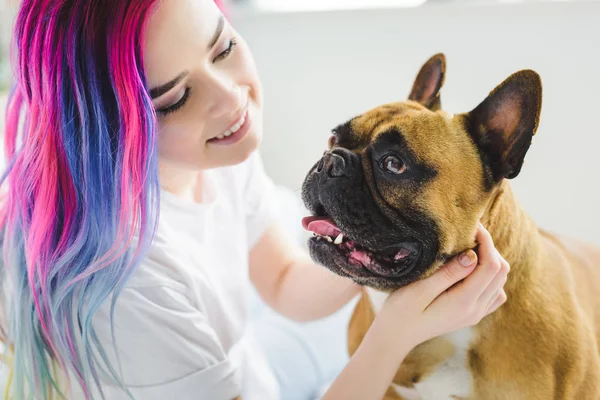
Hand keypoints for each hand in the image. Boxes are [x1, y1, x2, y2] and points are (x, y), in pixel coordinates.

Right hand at [379, 223, 508, 348]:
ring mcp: (475, 314)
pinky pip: (494, 293)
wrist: (395, 336)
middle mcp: (475, 310)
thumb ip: (448, 273)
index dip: (486, 242)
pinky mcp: (471, 315)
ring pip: (500, 282)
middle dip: (490, 249)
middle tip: (469, 234)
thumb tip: (473, 255)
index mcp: (464, 302)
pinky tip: (471, 270)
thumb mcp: (420, 289)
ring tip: (470, 248)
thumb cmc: (401, 310)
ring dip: (491, 261)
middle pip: (501, 272)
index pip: (490, 266)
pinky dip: (489, 277)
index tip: (473, 226)